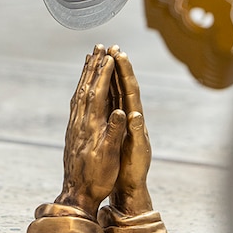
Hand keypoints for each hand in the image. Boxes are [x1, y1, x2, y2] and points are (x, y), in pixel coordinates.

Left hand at [53, 44, 126, 217]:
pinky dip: (81, 88)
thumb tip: (123, 112)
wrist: (76, 193)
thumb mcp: (109, 157)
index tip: (110, 55)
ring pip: (80, 92)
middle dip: (94, 66)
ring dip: (86, 74)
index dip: (104, 73)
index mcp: (91, 125)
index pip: (99, 93)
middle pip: (87, 87)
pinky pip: (76, 102)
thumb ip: (115, 133)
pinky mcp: (72, 130)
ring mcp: (74, 125)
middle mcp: (80, 121)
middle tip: (99, 46)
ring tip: (90, 57)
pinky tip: (82, 86)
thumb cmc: (97, 178)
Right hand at [107, 46, 153, 215]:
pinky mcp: (115, 126)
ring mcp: (122, 120)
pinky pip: (107, 103)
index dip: (125, 72)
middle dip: (117, 66)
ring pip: (113, 92)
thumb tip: (134, 114)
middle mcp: (130, 116)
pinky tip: (95, 84)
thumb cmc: (134, 170)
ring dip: (108, 75)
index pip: (130, 90)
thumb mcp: (137, 151)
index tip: (119, 54)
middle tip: (111, 46)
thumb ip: (135, 133)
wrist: (131, 186)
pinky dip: (102, 90)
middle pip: (122, 86)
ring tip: (102, 58)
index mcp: (135, 119)